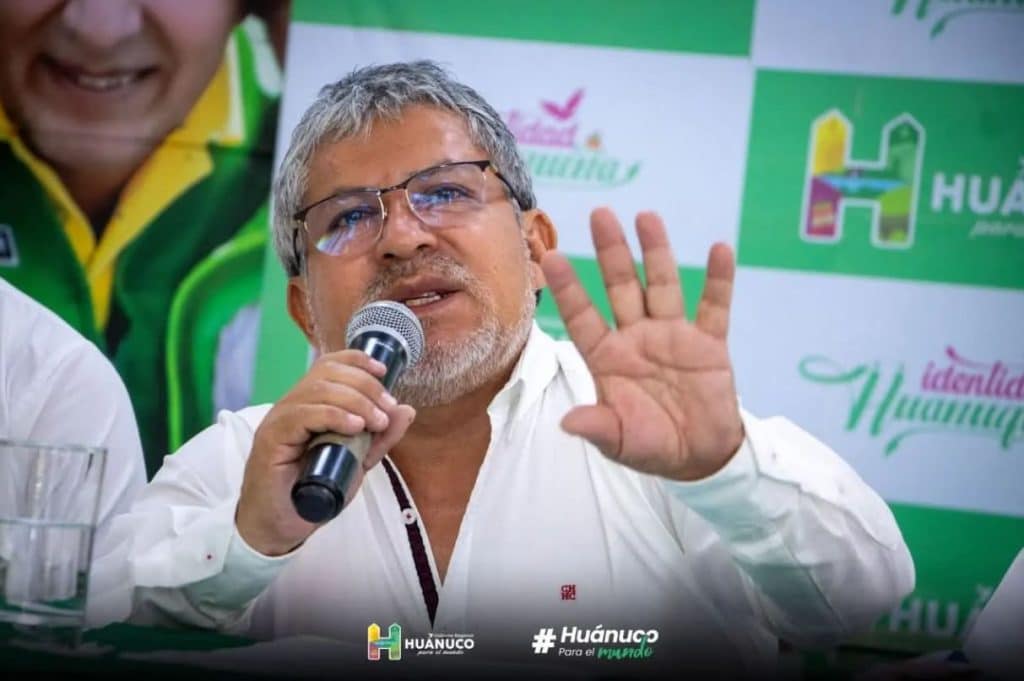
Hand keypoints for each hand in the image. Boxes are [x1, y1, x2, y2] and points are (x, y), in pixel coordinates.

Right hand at [236, 350, 415, 555]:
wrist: (281, 525)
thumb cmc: (313, 490)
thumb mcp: (357, 461)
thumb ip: (380, 436)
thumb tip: (406, 410)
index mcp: (308, 404)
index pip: (329, 365)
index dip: (357, 361)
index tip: (384, 371)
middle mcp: (291, 405)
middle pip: (327, 373)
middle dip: (365, 385)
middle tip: (387, 408)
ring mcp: (279, 420)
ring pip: (318, 390)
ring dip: (356, 401)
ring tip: (377, 421)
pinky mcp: (271, 439)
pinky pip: (302, 415)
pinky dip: (333, 416)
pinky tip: (354, 426)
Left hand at [540, 208, 743, 481]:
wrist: (700, 457)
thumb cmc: (651, 446)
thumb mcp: (620, 443)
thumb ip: (598, 428)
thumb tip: (567, 423)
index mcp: (608, 358)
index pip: (583, 317)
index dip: (569, 288)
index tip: (549, 257)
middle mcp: (636, 338)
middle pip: (621, 287)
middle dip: (611, 252)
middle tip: (600, 214)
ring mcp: (673, 336)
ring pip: (663, 286)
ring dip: (656, 252)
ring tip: (647, 216)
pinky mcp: (709, 343)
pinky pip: (715, 307)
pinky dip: (719, 280)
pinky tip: (719, 249)